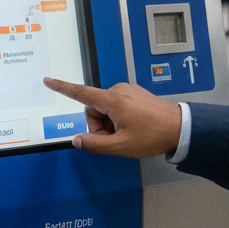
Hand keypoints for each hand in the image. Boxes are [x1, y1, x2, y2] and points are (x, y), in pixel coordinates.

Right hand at [42, 78, 181, 157]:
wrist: (180, 128)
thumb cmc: (154, 135)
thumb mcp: (121, 146)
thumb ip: (95, 144)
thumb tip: (78, 141)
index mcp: (113, 100)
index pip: (80, 92)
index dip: (61, 88)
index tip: (48, 81)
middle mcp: (119, 91)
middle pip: (93, 108)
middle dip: (98, 126)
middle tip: (114, 139)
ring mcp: (128, 92)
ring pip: (105, 108)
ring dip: (109, 123)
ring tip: (126, 134)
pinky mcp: (135, 95)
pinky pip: (117, 106)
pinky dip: (118, 119)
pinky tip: (132, 127)